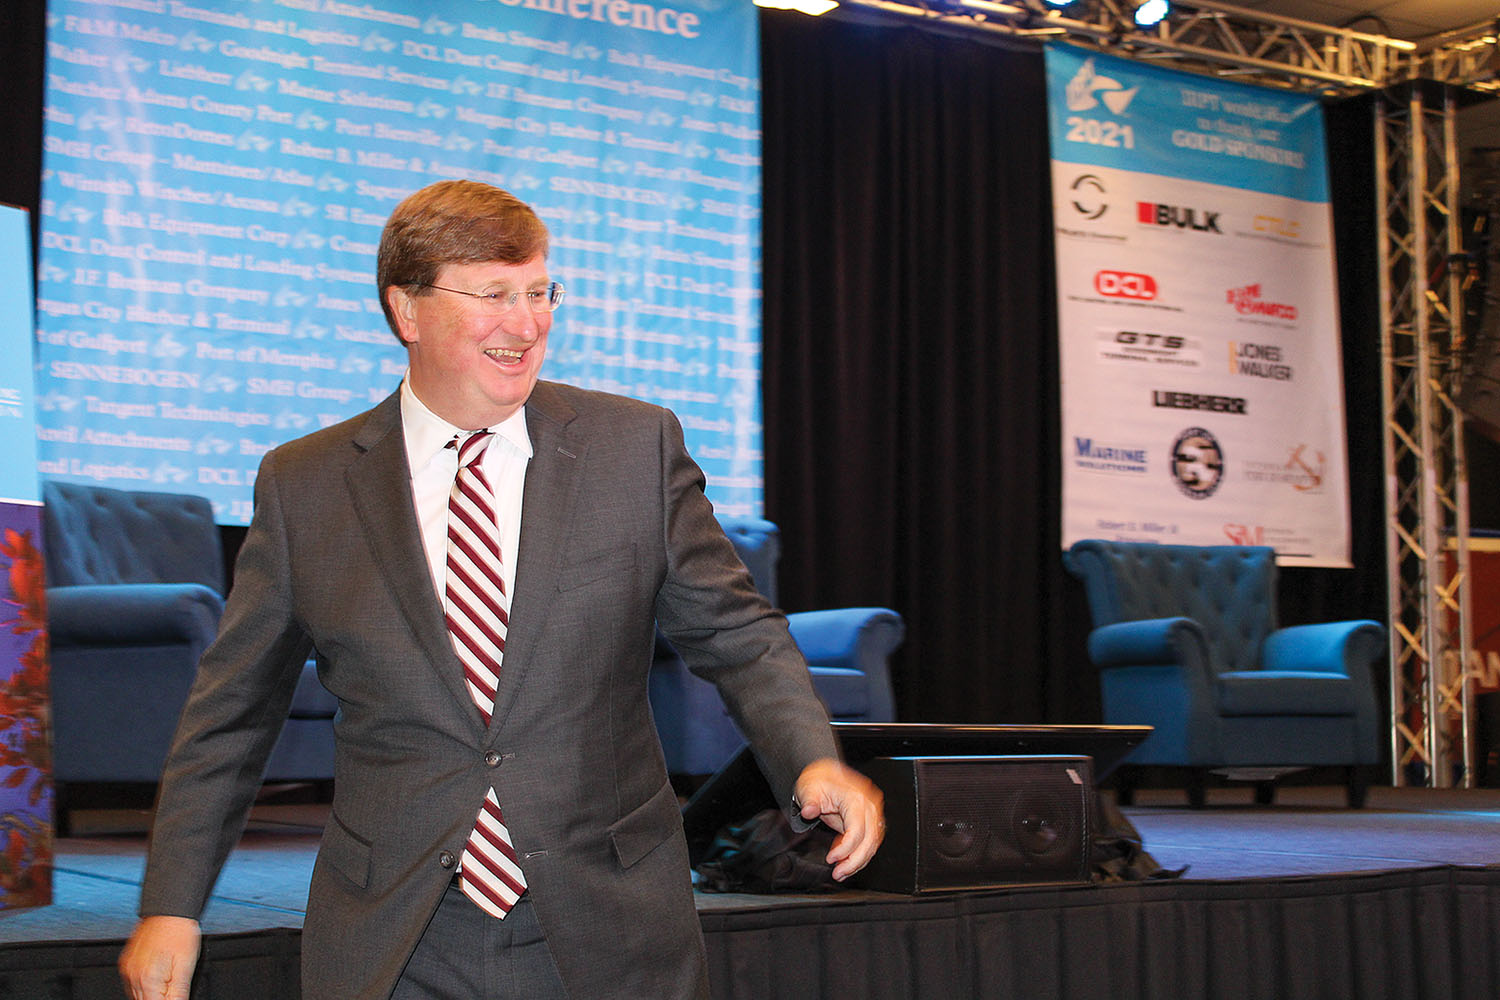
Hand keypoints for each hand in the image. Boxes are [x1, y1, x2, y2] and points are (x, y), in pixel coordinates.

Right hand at [120, 915, 200, 999]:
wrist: (169, 909)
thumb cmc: (179, 931)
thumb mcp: (186, 966)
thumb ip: (179, 992)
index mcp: (147, 979)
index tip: (176, 998)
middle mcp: (132, 975)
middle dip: (159, 999)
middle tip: (172, 992)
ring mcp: (127, 968)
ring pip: (137, 995)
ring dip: (151, 995)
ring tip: (166, 985)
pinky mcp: (126, 962)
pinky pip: (133, 983)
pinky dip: (144, 986)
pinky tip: (157, 981)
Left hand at [794, 757, 884, 881]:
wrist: (825, 774)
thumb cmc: (819, 780)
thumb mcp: (809, 788)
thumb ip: (810, 801)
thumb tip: (809, 811)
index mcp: (857, 798)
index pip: (857, 830)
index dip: (846, 848)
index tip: (831, 859)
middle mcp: (869, 806)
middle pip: (870, 841)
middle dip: (854, 861)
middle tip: (838, 874)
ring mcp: (872, 813)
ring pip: (872, 844)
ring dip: (857, 862)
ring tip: (841, 873)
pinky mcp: (870, 821)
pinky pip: (869, 842)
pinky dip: (858, 855)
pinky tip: (845, 863)